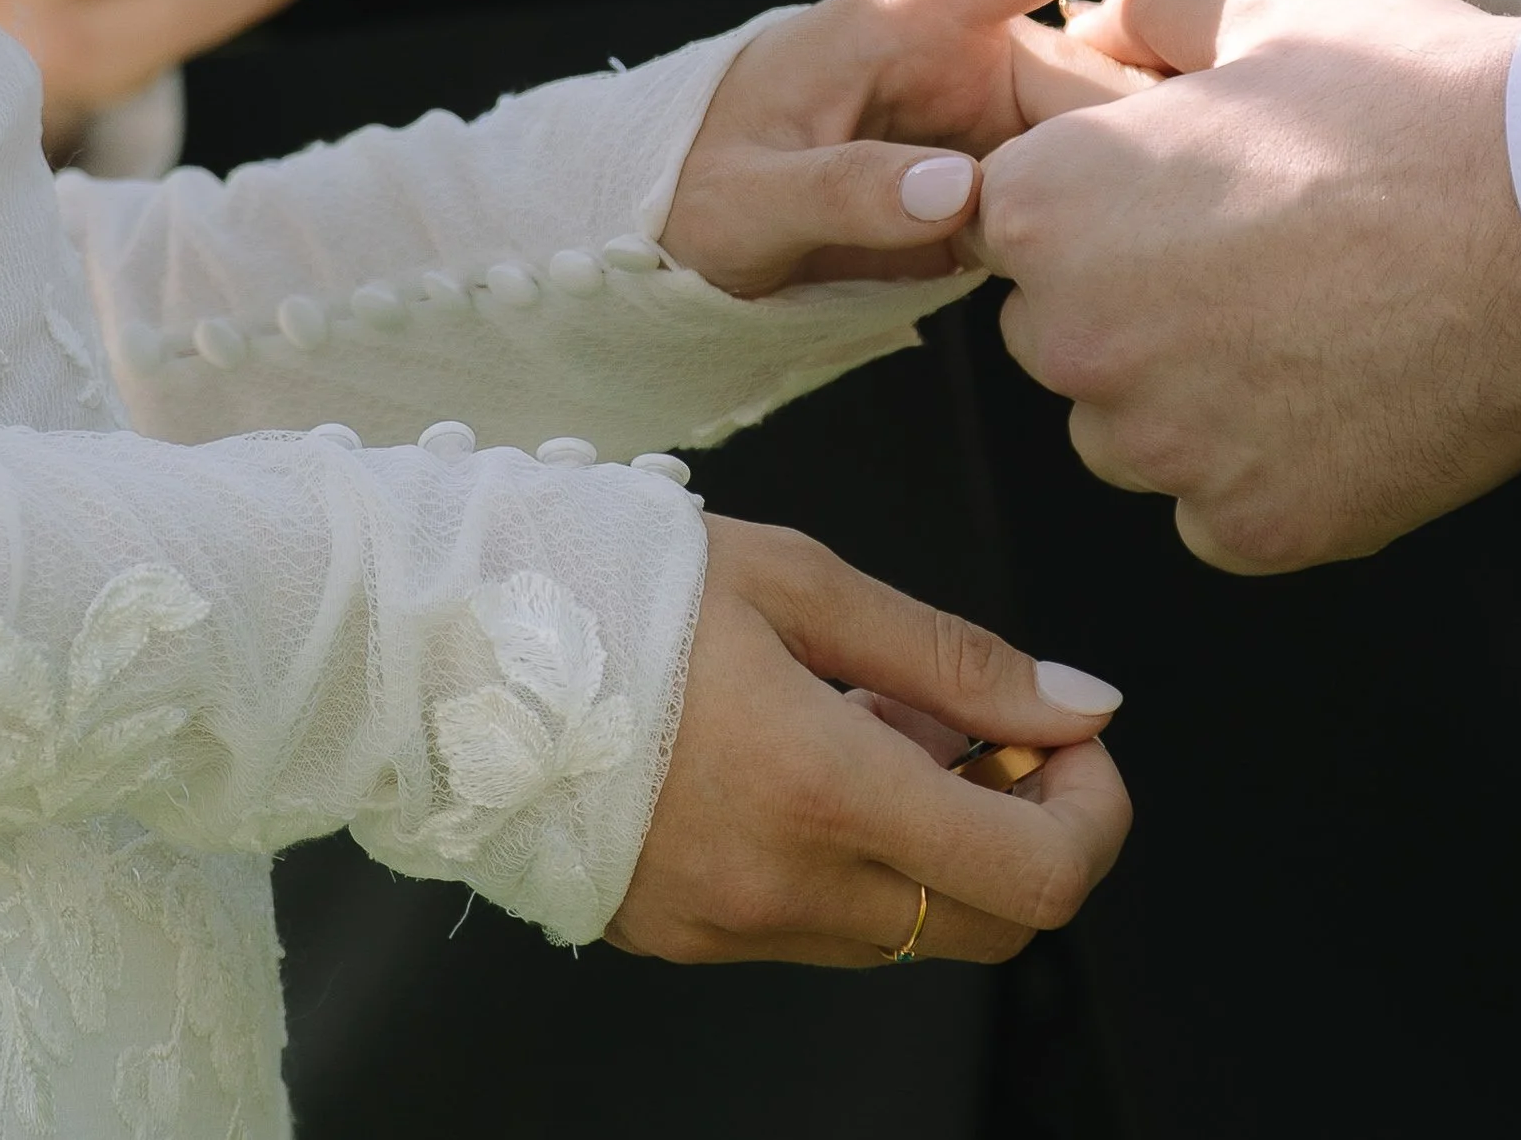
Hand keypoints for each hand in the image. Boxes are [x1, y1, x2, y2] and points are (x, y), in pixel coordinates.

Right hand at [605, 517, 1129, 965]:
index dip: (1092, 814)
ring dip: (936, 842)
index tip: (1068, 738)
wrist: (428, 644)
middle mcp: (780, 888)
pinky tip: (808, 761)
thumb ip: (954, 657)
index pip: (1038, 877)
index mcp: (821, 789)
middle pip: (991, 927)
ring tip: (875, 723)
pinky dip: (854, 858)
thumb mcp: (799, 583)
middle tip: (988, 730)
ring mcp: (725, 928)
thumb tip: (1082, 706)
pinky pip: (816, 925)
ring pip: (904, 929)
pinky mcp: (678, 936)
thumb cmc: (606, 585)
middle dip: (1029, 832)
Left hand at [662, 0, 1322, 296]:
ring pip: (1116, 142)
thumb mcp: (742, 204)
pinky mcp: (1002, 183)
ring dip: (1151, 193)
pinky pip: (1084, 196)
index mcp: (915, 13)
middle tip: (1227, 208)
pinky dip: (1120, 232)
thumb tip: (961, 194)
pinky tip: (1155, 283)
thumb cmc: (687, 196)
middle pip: (1118, 61)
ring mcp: (993, 119)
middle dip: (1182, 114)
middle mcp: (971, 51)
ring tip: (1187, 266)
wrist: (664, 237)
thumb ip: (843, 195)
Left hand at [976, 0, 1520, 572]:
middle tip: (1254, 255)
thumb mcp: (1271, 2)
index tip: (1178, 192)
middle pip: (1059, 335)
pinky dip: (1266, 468)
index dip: (1093, 202)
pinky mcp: (1251, 527)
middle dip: (1125, 302)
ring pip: (1130, 431)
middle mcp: (1076, 340)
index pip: (1008, 223)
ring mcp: (1164, 447)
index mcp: (1050, 207)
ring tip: (1308, 324)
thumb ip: (1155, 9)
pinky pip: (1218, 509)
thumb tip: (1101, 23)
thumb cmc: (1414, 92)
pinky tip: (1346, 397)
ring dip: (1186, 394)